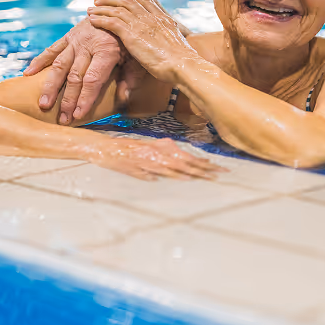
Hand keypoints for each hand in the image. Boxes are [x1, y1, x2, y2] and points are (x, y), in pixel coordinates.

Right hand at [23, 18, 131, 124]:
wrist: (119, 10)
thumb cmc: (130, 38)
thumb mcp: (137, 56)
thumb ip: (130, 77)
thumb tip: (123, 99)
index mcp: (107, 50)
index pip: (93, 80)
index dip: (85, 98)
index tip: (77, 115)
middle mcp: (88, 45)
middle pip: (74, 76)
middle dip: (67, 100)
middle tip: (62, 119)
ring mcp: (76, 39)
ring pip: (59, 65)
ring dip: (50, 86)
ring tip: (43, 104)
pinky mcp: (69, 35)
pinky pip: (52, 50)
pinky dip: (39, 61)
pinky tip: (28, 74)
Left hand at [86, 0, 198, 81]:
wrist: (182, 64)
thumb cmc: (182, 60)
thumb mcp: (179, 43)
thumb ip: (171, 39)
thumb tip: (173, 46)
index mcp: (163, 18)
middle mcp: (152, 17)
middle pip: (128, 1)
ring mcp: (141, 24)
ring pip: (117, 9)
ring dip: (102, 8)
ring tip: (91, 8)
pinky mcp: (131, 34)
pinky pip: (112, 22)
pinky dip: (101, 19)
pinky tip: (92, 20)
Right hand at [89, 136, 227, 180]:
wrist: (103, 148)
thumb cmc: (125, 149)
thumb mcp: (147, 147)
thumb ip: (161, 150)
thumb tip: (175, 151)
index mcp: (161, 149)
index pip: (187, 156)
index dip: (203, 162)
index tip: (218, 167)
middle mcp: (158, 153)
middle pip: (186, 162)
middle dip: (204, 168)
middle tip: (221, 173)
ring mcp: (149, 160)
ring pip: (175, 167)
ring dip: (192, 172)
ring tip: (207, 176)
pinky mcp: (140, 166)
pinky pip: (158, 172)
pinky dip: (170, 174)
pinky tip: (183, 177)